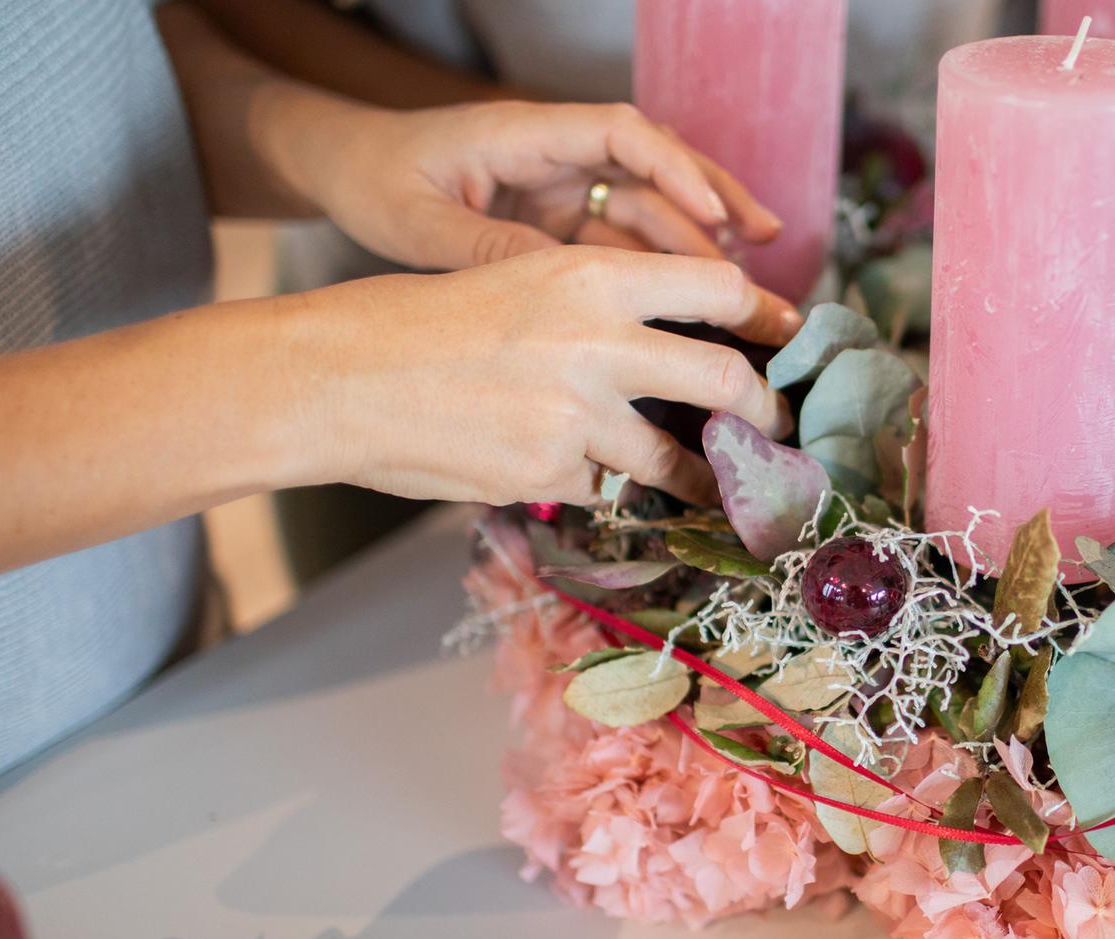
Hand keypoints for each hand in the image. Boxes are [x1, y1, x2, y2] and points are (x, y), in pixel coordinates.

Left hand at [284, 100, 784, 269]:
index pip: (622, 136)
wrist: (347, 173)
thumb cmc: (376, 180)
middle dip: (716, 204)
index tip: (714, 216)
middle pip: (657, 169)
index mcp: (527, 134)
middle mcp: (560, 154)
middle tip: (768, 245)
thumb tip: (562, 288)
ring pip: (650, 210)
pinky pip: (624, 243)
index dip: (676, 172)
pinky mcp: (563, 223)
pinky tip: (695, 309)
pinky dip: (661, 273)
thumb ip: (489, 249)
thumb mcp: (419, 222)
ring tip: (746, 290)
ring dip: (699, 245)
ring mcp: (566, 187)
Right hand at [298, 246, 802, 506]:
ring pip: (668, 455)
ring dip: (695, 473)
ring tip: (713, 484)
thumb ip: (599, 308)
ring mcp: (575, 416)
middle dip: (761, 409)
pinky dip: (594, 485)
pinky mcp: (547, 475)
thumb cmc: (415, 323)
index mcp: (590, 275)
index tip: (781, 339)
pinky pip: (599, 487)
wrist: (333, 380)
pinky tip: (564, 472)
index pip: (716, 287)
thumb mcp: (517, 279)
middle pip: (723, 377)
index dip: (761, 316)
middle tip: (773, 426)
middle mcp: (597, 342)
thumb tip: (673, 344)